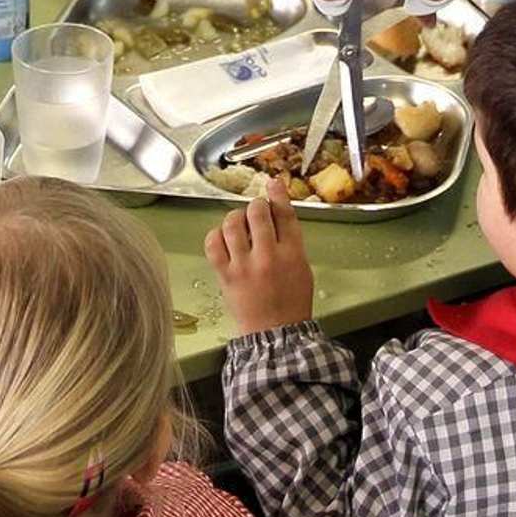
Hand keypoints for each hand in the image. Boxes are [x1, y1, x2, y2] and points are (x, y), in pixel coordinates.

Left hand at [204, 179, 315, 336]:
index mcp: (292, 254)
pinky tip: (223, 238)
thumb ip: (290, 240)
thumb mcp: (302, 267)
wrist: (275, 332)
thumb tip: (278, 212)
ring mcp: (244, 265)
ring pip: (233, 223)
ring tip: (239, 224)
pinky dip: (216, 234)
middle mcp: (268, 256)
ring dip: (235, 217)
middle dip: (256, 205)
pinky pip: (213, 243)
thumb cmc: (291, 302)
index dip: (277, 194)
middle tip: (256, 211)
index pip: (284, 214)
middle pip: (257, 213)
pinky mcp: (226, 275)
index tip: (272, 183)